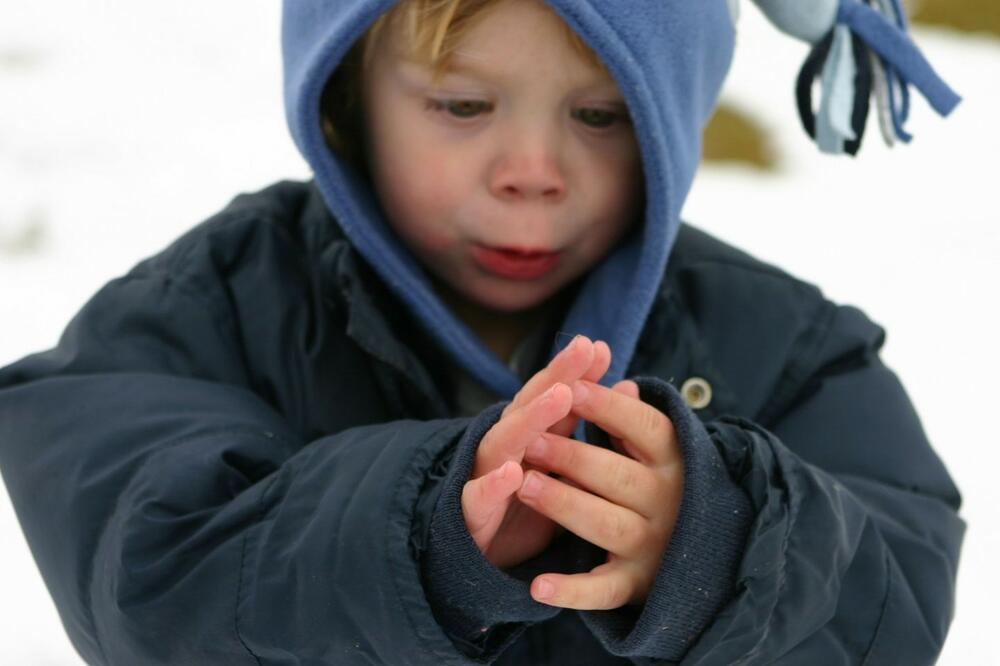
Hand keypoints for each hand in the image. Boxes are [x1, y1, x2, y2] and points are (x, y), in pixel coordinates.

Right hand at [462, 336, 611, 567]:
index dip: (572, 371)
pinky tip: (511, 473)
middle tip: (582, 351)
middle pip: (528, 406)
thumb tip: (629, 386)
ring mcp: (485, 475)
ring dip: (531, 419)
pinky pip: (478, 497)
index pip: (550, 395)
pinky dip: (493, 485)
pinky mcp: (471, 513)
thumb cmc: (526, 505)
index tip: (598, 347)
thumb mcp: (561, 463)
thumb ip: (584, 423)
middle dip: (555, 377)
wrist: (479, 555)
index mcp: (529, 436)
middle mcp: (505, 448)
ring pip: (504, 441)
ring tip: (559, 397)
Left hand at [516, 379, 682, 608]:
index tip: (570, 387)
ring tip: (526, 485)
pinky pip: (602, 591)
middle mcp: (670, 503)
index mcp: (677, 462)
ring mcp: (653, 546)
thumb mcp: (661, 451)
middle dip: (573, 457)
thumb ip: (634, 422)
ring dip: (566, 505)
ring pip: (607, 525)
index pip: (646, 427)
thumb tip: (623, 382)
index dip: (608, 407)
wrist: (711, 560)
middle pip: (620, 476)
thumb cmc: (669, 486)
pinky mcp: (636, 585)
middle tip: (531, 441)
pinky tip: (537, 586)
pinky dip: (571, 591)